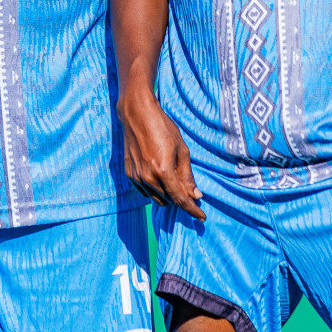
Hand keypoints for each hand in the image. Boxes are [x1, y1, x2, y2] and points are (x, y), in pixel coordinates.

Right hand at [118, 89, 204, 219]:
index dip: (193, 210)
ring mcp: (136, 177)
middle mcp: (148, 178)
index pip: (180, 199)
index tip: (202, 217)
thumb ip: (187, 175)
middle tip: (188, 189)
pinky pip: (145, 191)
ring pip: (156, 198)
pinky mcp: (129, 174)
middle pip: (169, 201)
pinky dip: (155, 190)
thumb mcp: (181, 150)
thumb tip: (196, 195)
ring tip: (174, 181)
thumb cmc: (162, 128)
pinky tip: (160, 178)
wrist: (137, 114)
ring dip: (168, 196)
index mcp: (163, 171)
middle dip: (181, 199)